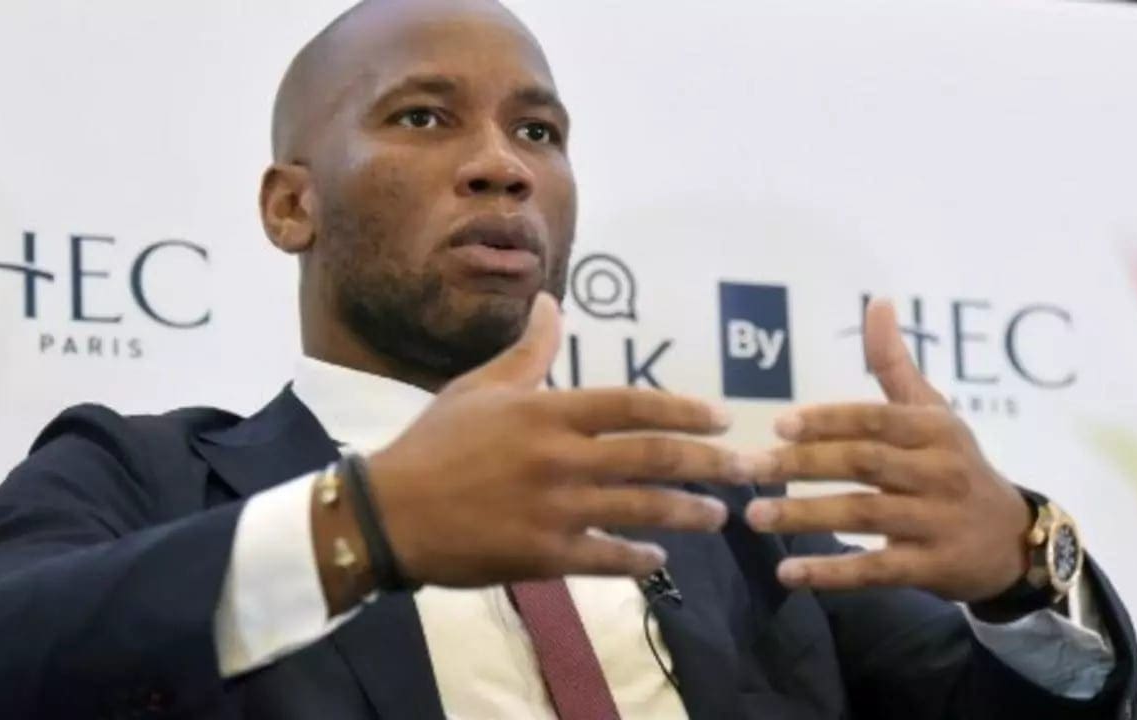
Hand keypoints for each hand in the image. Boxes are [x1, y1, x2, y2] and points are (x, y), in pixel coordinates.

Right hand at [368, 293, 756, 586]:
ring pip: (641, 508)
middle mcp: (560, 457)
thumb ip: (528, 351)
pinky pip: (607, 557)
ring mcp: (555, 509)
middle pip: (653, 457)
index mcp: (547, 412)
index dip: (684, 411)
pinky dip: (639, 558)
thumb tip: (552, 303)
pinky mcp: (544, 554)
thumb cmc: (434, 445)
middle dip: (709, 463)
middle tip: (746, 469)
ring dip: (688, 511)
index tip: (721, 419)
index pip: (632, 406)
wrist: (389, 513)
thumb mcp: (479, 388)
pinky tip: (659, 556)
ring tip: (718, 515)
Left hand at [743, 299, 1031, 601]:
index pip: (874, 419)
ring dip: (805, 516)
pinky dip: (833, 573)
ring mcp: (938, 522)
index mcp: (934, 430)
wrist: (1014, 540)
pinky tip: (789, 574)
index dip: (827, 421)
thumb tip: (877, 301)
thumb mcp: (934, 413)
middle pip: (862, 464)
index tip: (778, 424)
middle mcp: (939, 472)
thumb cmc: (955, 466)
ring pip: (864, 515)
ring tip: (755, 515)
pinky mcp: (933, 567)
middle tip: (746, 469)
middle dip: (800, 465)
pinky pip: (877, 570)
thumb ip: (894, 365)